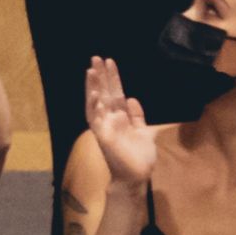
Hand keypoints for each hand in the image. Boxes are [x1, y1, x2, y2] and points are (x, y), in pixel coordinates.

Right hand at [81, 52, 164, 186]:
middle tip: (95, 57)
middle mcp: (110, 119)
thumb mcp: (144, 131)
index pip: (115, 93)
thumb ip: (137, 116)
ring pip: (96, 103)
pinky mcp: (102, 137)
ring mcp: (105, 127)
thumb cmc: (139, 157)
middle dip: (100, 76)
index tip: (109, 61)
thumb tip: (133, 98)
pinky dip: (94, 107)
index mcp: (120, 117)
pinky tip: (94, 94)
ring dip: (93, 87)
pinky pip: (95, 120)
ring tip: (91, 70)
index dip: (113, 78)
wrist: (137, 177)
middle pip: (104, 93)